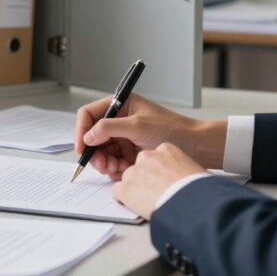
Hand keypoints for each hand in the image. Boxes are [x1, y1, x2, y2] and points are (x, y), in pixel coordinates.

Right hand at [74, 93, 225, 179]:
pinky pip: (113, 162)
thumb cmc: (172, 129)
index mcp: (120, 105)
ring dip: (105, 162)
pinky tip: (125, 170)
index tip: (81, 148)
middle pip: (93, 137)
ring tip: (116, 168)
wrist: (195, 146)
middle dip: (95, 152)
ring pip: (102, 152)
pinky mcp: (130, 153)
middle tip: (102, 165)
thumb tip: (88, 136)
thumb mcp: (137, 126)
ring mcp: (124, 138)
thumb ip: (109, 128)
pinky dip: (115, 169)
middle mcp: (119, 120)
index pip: (89, 114)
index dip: (82, 130)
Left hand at [112, 143, 206, 218]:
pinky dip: (124, 199)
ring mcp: (134, 172)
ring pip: (128, 179)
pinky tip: (135, 205)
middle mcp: (147, 157)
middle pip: (140, 167)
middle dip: (146, 178)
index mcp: (165, 149)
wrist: (193, 203)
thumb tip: (182, 177)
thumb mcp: (193, 168)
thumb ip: (180, 167)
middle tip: (156, 192)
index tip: (163, 180)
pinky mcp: (126, 189)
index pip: (154, 157)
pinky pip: (117, 192)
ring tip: (149, 201)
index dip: (158, 171)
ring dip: (135, 189)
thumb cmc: (199, 189)